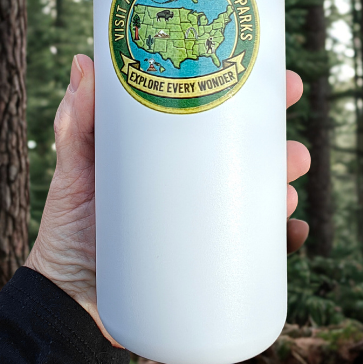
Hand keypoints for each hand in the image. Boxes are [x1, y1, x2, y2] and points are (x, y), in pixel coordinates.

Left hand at [25, 54, 310, 346]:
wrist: (67, 302)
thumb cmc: (69, 227)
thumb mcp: (76, 169)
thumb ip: (77, 122)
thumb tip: (84, 61)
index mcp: (180, 154)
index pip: (228, 120)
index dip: (264, 101)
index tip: (288, 85)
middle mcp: (201, 187)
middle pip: (256, 161)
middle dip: (286, 152)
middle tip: (295, 154)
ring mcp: (208, 226)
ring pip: (263, 203)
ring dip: (285, 195)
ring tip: (284, 197)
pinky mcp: (211, 265)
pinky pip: (259, 254)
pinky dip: (283, 242)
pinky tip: (291, 235)